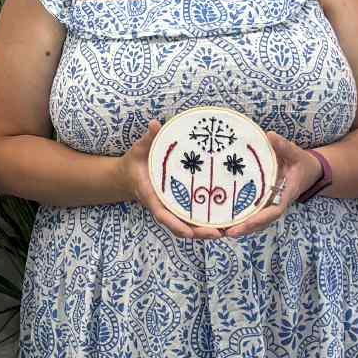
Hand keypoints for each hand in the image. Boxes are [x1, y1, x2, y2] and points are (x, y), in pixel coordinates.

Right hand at [115, 121, 221, 240]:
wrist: (130, 175)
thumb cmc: (136, 161)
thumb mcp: (139, 149)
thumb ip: (148, 139)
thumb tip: (155, 124)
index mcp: (151, 196)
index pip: (162, 214)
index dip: (176, 224)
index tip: (190, 233)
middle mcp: (163, 206)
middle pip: (180, 226)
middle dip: (198, 233)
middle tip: (218, 233)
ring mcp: (172, 208)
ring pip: (188, 225)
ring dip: (205, 231)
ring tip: (227, 231)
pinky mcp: (179, 206)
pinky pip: (192, 217)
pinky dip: (206, 222)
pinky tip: (224, 221)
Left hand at [222, 134, 323, 237]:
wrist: (308, 170)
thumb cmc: (301, 163)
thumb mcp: (296, 153)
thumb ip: (285, 147)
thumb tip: (270, 136)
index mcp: (285, 195)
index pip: (273, 212)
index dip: (259, 220)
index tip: (243, 225)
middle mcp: (275, 203)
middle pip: (260, 222)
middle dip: (244, 228)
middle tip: (224, 232)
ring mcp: (268, 204)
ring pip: (254, 220)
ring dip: (239, 226)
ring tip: (218, 230)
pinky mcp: (261, 201)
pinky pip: (250, 212)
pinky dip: (238, 217)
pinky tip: (221, 218)